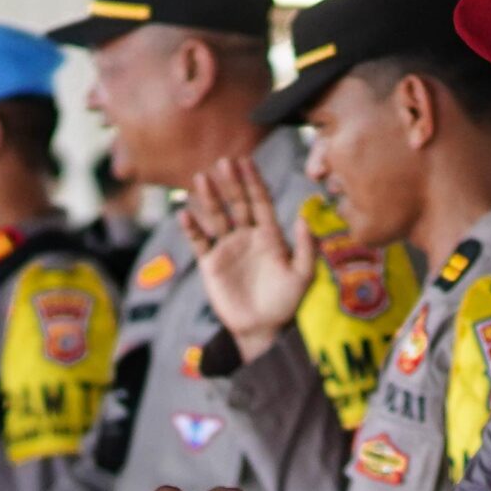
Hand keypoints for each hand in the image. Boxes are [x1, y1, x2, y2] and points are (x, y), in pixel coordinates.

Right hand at [180, 156, 315, 362]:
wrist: (263, 328)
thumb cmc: (286, 302)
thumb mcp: (302, 275)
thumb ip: (306, 247)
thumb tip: (305, 217)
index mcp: (270, 234)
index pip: (261, 201)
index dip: (254, 182)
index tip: (247, 162)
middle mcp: (247, 236)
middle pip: (237, 203)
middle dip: (231, 183)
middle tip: (223, 162)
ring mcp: (227, 248)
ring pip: (217, 216)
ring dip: (209, 198)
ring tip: (201, 178)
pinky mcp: (211, 264)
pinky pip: (200, 241)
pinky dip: (192, 227)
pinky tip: (184, 212)